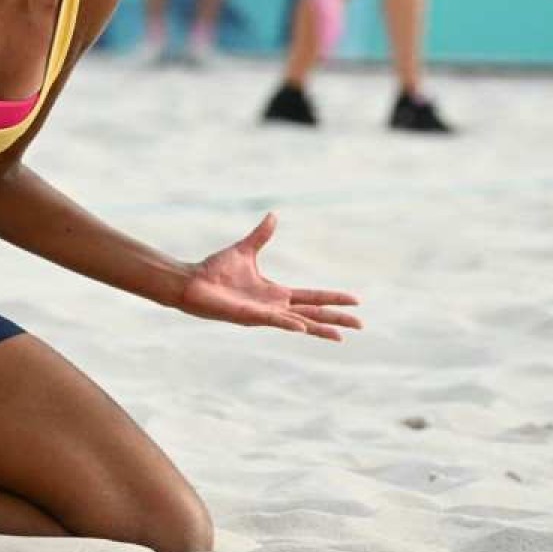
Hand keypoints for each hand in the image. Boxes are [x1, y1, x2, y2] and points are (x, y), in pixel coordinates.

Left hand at [179, 213, 361, 340]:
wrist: (191, 282)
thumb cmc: (215, 271)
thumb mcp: (245, 250)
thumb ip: (262, 235)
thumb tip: (273, 215)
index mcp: (276, 293)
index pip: (312, 297)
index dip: (333, 298)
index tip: (355, 300)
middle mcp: (274, 307)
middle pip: (313, 314)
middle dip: (337, 319)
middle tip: (361, 324)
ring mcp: (263, 314)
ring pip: (299, 323)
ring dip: (319, 329)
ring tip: (341, 336)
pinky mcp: (249, 317)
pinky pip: (274, 321)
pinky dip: (289, 324)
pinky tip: (304, 329)